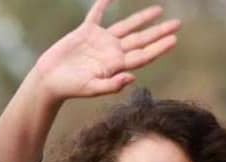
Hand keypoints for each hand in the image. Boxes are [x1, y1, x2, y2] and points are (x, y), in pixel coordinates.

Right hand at [33, 0, 179, 101]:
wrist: (49, 80)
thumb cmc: (69, 88)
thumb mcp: (91, 89)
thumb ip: (112, 85)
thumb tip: (132, 78)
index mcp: (115, 65)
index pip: (142, 55)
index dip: (158, 48)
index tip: (174, 40)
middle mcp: (111, 52)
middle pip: (140, 40)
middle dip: (158, 32)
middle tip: (177, 24)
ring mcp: (99, 41)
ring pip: (126, 26)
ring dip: (141, 18)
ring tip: (159, 10)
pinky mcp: (85, 33)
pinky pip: (97, 15)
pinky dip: (104, 5)